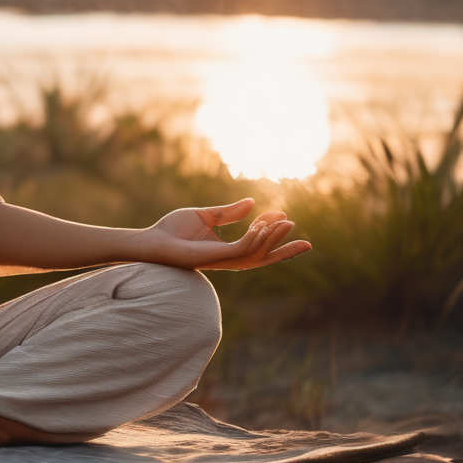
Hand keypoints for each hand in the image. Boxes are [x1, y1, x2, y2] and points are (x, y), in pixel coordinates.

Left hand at [137, 198, 310, 270]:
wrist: (153, 240)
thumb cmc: (173, 230)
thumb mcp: (205, 216)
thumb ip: (228, 212)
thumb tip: (252, 203)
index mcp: (227, 250)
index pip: (257, 245)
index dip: (272, 232)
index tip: (284, 215)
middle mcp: (228, 259)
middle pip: (264, 258)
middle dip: (286, 251)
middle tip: (309, 243)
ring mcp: (222, 260)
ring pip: (257, 253)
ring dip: (272, 238)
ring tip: (286, 222)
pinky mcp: (215, 258)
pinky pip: (242, 250)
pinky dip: (255, 238)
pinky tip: (263, 225)